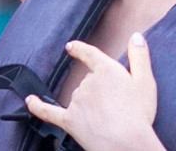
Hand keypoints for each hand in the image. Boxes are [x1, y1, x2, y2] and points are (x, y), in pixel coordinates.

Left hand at [26, 33, 162, 150]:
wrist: (127, 144)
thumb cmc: (139, 114)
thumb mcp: (146, 81)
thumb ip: (140, 56)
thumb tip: (135, 35)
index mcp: (107, 69)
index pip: (90, 54)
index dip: (80, 49)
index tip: (70, 46)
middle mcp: (89, 82)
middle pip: (87, 80)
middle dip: (98, 91)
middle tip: (115, 106)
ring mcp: (77, 101)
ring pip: (77, 96)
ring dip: (86, 103)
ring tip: (106, 118)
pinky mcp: (69, 121)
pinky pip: (49, 112)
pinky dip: (37, 107)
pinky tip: (29, 101)